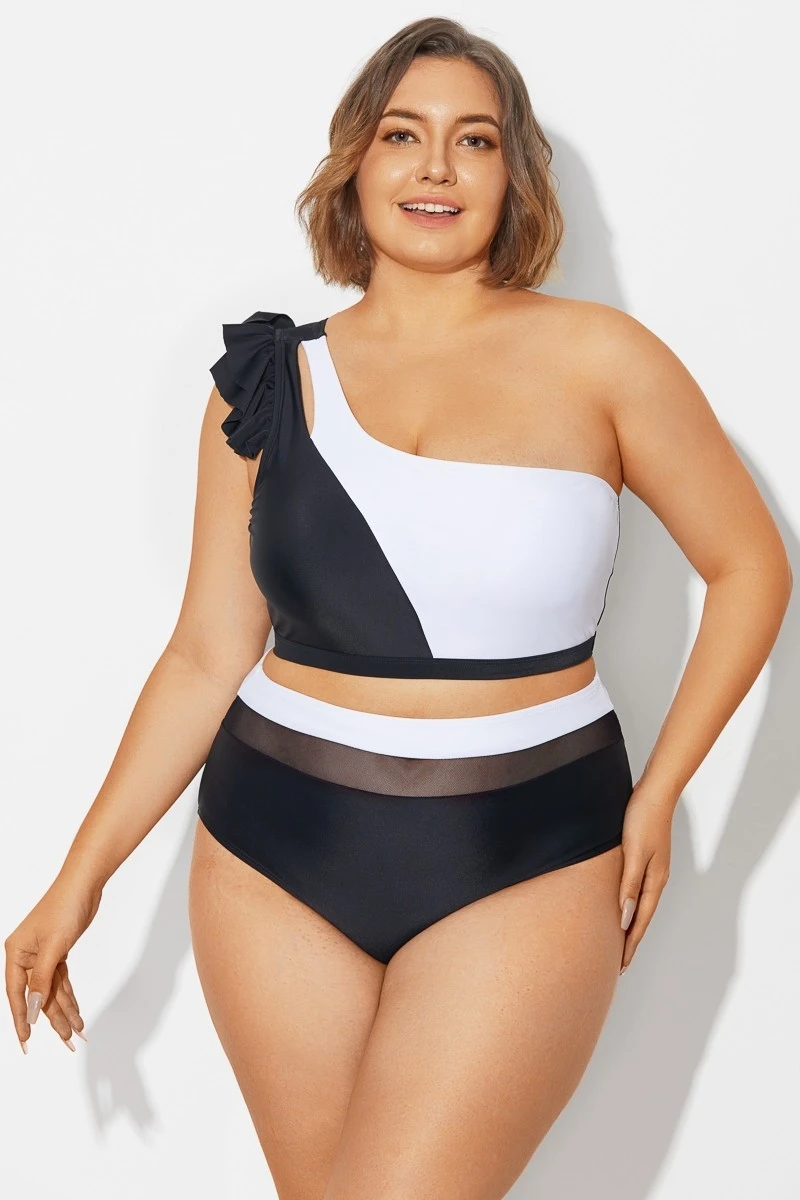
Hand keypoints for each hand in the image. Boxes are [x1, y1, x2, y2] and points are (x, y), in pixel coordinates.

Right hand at [4, 878, 102, 1053]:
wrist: (84, 884)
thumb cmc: (65, 907)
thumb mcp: (54, 947)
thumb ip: (43, 979)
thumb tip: (34, 1009)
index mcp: (16, 953)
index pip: (16, 993)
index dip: (22, 1018)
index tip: (26, 1041)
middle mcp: (26, 955)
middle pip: (38, 994)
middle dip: (53, 1019)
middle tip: (67, 1041)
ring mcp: (42, 954)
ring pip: (52, 990)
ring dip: (65, 1009)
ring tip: (76, 1032)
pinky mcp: (58, 952)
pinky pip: (61, 980)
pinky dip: (69, 995)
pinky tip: (76, 1011)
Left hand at [617, 782, 674, 973]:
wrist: (655, 793)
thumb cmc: (642, 819)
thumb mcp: (633, 852)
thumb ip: (628, 884)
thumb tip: (624, 915)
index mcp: (654, 881)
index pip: (641, 921)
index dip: (630, 944)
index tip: (621, 965)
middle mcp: (656, 879)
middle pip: (642, 918)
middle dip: (631, 941)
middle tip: (619, 964)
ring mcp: (653, 869)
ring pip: (641, 905)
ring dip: (631, 925)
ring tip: (619, 942)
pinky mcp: (647, 859)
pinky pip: (638, 891)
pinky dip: (631, 905)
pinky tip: (623, 907)